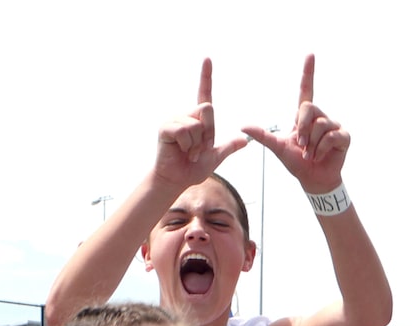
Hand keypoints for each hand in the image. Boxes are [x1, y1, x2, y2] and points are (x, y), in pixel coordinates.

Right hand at [151, 57, 247, 195]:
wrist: (176, 180)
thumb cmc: (192, 169)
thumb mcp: (215, 157)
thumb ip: (229, 147)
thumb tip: (245, 140)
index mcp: (198, 119)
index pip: (204, 94)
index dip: (206, 76)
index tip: (208, 58)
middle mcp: (186, 115)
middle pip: (208, 109)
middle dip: (209, 133)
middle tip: (199, 149)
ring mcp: (175, 120)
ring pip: (197, 124)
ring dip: (197, 144)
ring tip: (189, 152)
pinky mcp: (165, 127)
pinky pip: (184, 131)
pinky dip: (187, 146)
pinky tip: (180, 151)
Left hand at [242, 55, 349, 195]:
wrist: (313, 180)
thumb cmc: (297, 162)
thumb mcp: (277, 147)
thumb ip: (262, 135)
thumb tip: (242, 125)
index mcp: (304, 116)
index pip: (306, 89)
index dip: (308, 72)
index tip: (310, 55)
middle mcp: (320, 117)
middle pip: (309, 108)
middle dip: (302, 129)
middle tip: (301, 146)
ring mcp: (333, 126)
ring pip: (320, 126)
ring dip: (311, 144)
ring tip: (310, 154)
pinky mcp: (343, 136)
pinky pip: (330, 137)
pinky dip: (320, 150)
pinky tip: (319, 156)